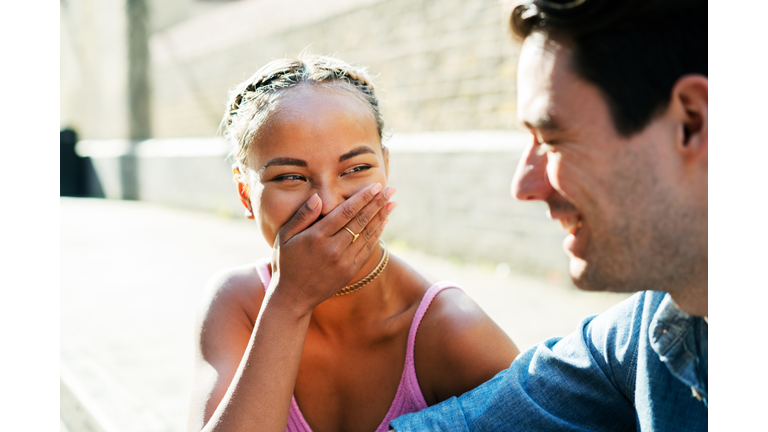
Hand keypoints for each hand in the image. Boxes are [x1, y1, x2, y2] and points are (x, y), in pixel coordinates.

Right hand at [268, 183, 396, 313]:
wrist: (293, 297)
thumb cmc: (286, 262)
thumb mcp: (285, 237)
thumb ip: (301, 216)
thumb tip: (317, 198)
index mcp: (317, 237)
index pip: (345, 212)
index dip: (362, 198)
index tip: (375, 186)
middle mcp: (333, 249)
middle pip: (360, 221)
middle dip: (377, 203)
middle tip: (391, 190)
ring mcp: (343, 262)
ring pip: (366, 234)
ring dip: (381, 217)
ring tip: (392, 203)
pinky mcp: (350, 271)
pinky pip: (367, 249)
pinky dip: (376, 234)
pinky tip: (384, 222)